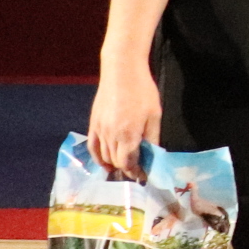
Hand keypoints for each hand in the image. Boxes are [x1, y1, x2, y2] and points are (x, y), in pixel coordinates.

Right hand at [87, 62, 161, 179]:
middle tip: (137, 171)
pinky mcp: (93, 124)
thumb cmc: (142, 91)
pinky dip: (98, 157)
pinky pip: (93, 147)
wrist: (121, 72)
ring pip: (103, 156)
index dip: (136, 172)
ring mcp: (99, 130)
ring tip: (125, 167)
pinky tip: (105, 163)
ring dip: (114, 165)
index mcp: (128, 135)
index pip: (128, 163)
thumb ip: (152, 137)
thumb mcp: (155, 115)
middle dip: (126, 169)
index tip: (143, 176)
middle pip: (115, 162)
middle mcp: (110, 136)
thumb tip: (153, 155)